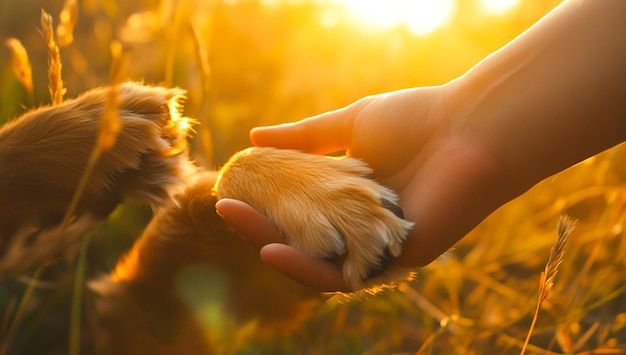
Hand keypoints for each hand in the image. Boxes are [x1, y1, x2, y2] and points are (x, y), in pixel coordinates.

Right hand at [217, 85, 511, 291]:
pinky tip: (270, 250)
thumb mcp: (350, 125)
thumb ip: (304, 137)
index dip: (267, 201)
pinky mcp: (395, 263)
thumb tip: (254, 136)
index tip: (234, 186)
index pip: (301, 208)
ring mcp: (378, 246)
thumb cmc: (418, 120)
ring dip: (272, 244)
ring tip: (236, 219)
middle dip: (261, 224)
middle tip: (226, 206)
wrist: (474, 130)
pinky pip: (342, 277)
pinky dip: (305, 268)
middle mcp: (362, 224)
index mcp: (353, 194)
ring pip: (317, 260)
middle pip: (303, 236)